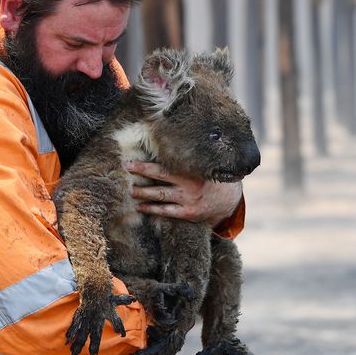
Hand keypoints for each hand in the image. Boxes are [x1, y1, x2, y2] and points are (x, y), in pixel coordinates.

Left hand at [124, 160, 242, 226]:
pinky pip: (166, 211)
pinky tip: (140, 206)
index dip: (148, 163)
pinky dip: (152, 209)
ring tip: (130, 190)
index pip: (167, 164)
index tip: (132, 160)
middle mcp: (190, 184)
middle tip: (127, 168)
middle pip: (161, 177)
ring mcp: (189, 200)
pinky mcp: (188, 213)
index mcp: (193, 170)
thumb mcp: (204, 165)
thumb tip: (167, 141)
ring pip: (161, 195)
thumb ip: (188, 158)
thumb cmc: (210, 178)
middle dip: (142, 172)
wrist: (228, 200)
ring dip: (143, 193)